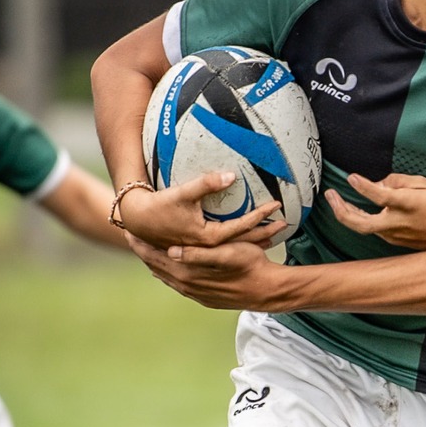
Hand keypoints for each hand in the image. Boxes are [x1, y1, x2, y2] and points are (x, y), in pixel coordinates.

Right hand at [118, 170, 280, 248]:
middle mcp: (209, 248)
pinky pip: (228, 247)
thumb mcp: (182, 193)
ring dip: (257, 239)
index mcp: (207, 238)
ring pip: (237, 247)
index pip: (241, 226)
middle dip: (266, 231)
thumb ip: (206, 184)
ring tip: (276, 233)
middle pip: (244, 240)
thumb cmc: (160, 206)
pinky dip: (243, 243)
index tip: (277, 205)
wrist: (139, 222)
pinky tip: (253, 240)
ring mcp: (206, 251)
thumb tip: (231, 175)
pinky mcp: (201, 250)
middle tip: (286, 222)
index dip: (260, 215)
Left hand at [129, 234, 290, 309]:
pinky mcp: (203, 297)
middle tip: (131, 235)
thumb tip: (171, 251)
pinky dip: (169, 271)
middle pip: (155, 266)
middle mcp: (186, 286)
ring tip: (146, 249)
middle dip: (143, 251)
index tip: (128, 229)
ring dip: (154, 262)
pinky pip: (178, 283)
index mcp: (187, 274)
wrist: (266, 290)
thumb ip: (197, 254)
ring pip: (165, 276)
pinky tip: (170, 266)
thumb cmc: (249, 266)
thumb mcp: (226, 253)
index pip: (154, 256)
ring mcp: (194, 293)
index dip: (140, 243)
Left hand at [325, 172, 425, 247]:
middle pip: (360, 223)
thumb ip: (400, 181)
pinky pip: (375, 229)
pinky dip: (363, 219)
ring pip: (364, 227)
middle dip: (341, 209)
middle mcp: (398, 222)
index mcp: (407, 205)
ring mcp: (395, 235)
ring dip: (348, 214)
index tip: (351, 178)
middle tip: (330, 195)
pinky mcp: (395, 241)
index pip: (379, 195)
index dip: (363, 186)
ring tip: (337, 200)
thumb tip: (380, 183)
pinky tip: (359, 210)